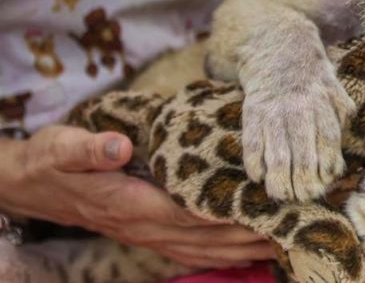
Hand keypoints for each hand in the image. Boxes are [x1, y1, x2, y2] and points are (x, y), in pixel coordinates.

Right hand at [0, 126, 272, 269]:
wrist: (34, 184)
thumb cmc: (53, 161)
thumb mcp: (63, 147)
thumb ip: (91, 148)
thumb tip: (118, 145)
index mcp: (132, 205)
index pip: (193, 213)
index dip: (233, 212)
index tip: (270, 205)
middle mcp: (146, 227)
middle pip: (212, 238)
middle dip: (255, 232)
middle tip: (297, 221)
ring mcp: (150, 236)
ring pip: (208, 250)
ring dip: (249, 246)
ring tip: (290, 236)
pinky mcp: (152, 235)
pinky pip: (196, 252)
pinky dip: (228, 253)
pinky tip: (255, 250)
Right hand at [239, 48, 353, 200]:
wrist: (277, 47)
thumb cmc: (311, 78)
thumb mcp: (334, 90)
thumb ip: (341, 117)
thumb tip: (339, 155)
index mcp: (322, 103)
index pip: (328, 141)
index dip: (328, 166)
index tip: (326, 182)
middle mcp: (298, 108)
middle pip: (303, 153)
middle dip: (304, 181)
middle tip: (305, 197)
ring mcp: (272, 111)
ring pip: (276, 154)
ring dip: (279, 180)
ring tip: (283, 196)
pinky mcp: (251, 111)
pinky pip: (251, 143)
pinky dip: (254, 164)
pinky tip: (259, 178)